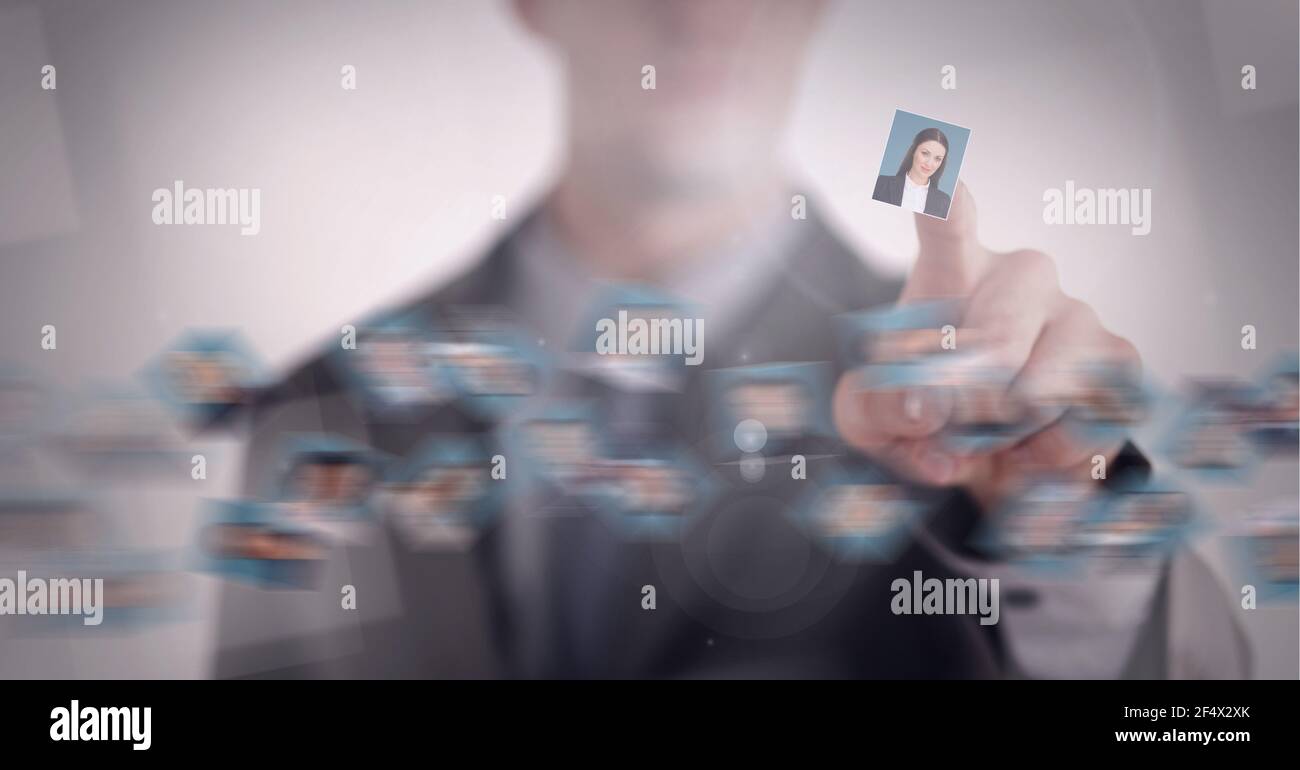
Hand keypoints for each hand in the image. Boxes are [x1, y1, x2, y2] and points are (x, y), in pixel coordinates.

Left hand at [832, 183, 1140, 508]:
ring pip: (1046, 388)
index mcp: (950, 272)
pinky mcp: (1117, 358)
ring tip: (988, 435)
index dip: (942, 200)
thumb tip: (926, 409)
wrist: (977, 451)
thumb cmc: (919, 414)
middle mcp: (1020, 277)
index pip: (948, 224)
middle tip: (952, 423)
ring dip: (1009, 434)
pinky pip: (1092, 416)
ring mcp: (1076, 313)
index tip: (931, 165)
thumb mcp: (869, 418)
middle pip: (997, 345)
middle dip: (967, 407)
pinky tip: (1028, 450)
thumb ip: (880, 410)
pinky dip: (1053, 452)